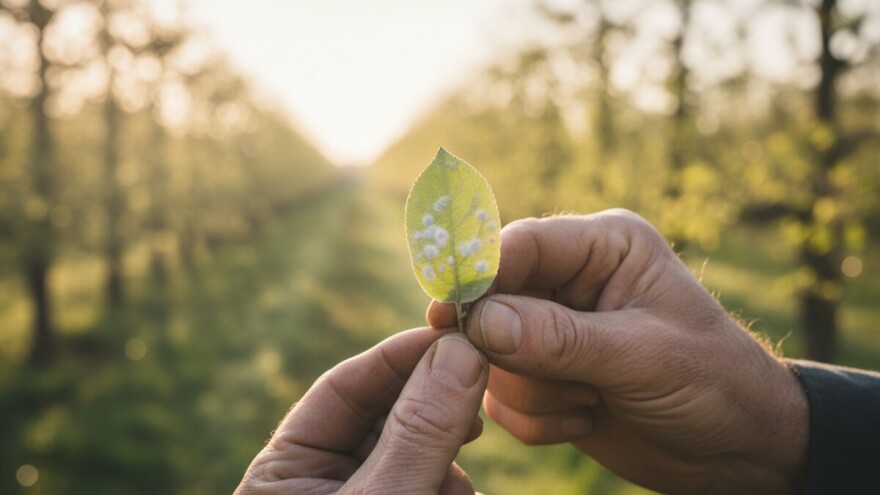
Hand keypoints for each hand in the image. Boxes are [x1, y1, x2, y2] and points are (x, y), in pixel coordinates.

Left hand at [235, 329, 487, 494]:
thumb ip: (418, 431)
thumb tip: (459, 350)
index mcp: (285, 469)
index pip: (342, 387)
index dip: (399, 356)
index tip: (454, 336)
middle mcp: (321, 480)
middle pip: (385, 414)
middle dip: (433, 404)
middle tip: (476, 393)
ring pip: (414, 449)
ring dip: (447, 451)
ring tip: (459, 470)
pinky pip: (428, 481)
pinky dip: (450, 482)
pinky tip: (458, 494)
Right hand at [428, 210, 808, 494]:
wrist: (738, 450)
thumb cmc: (713, 384)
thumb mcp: (642, 357)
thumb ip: (559, 338)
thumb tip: (480, 321)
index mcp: (603, 248)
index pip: (521, 245)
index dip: (480, 274)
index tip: (448, 312)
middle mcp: (571, 282)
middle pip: (494, 301)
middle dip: (515, 349)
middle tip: (556, 377)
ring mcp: (554, 332)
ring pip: (493, 355)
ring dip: (537, 391)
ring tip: (594, 400)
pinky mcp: (545, 378)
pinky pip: (502, 396)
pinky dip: (536, 419)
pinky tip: (588, 419)